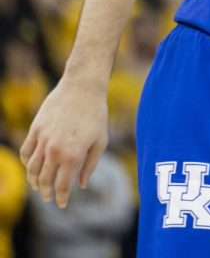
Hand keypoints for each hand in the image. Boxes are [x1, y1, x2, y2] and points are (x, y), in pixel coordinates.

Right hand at [20, 78, 109, 207]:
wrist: (82, 88)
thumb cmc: (96, 114)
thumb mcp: (100, 141)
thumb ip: (89, 165)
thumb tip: (81, 184)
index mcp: (73, 156)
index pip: (62, 185)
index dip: (62, 198)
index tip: (62, 204)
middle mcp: (54, 151)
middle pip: (44, 180)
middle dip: (45, 192)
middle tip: (48, 198)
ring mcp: (42, 140)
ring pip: (31, 168)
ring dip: (33, 180)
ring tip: (38, 185)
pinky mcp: (35, 129)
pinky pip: (25, 152)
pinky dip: (26, 162)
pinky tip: (31, 166)